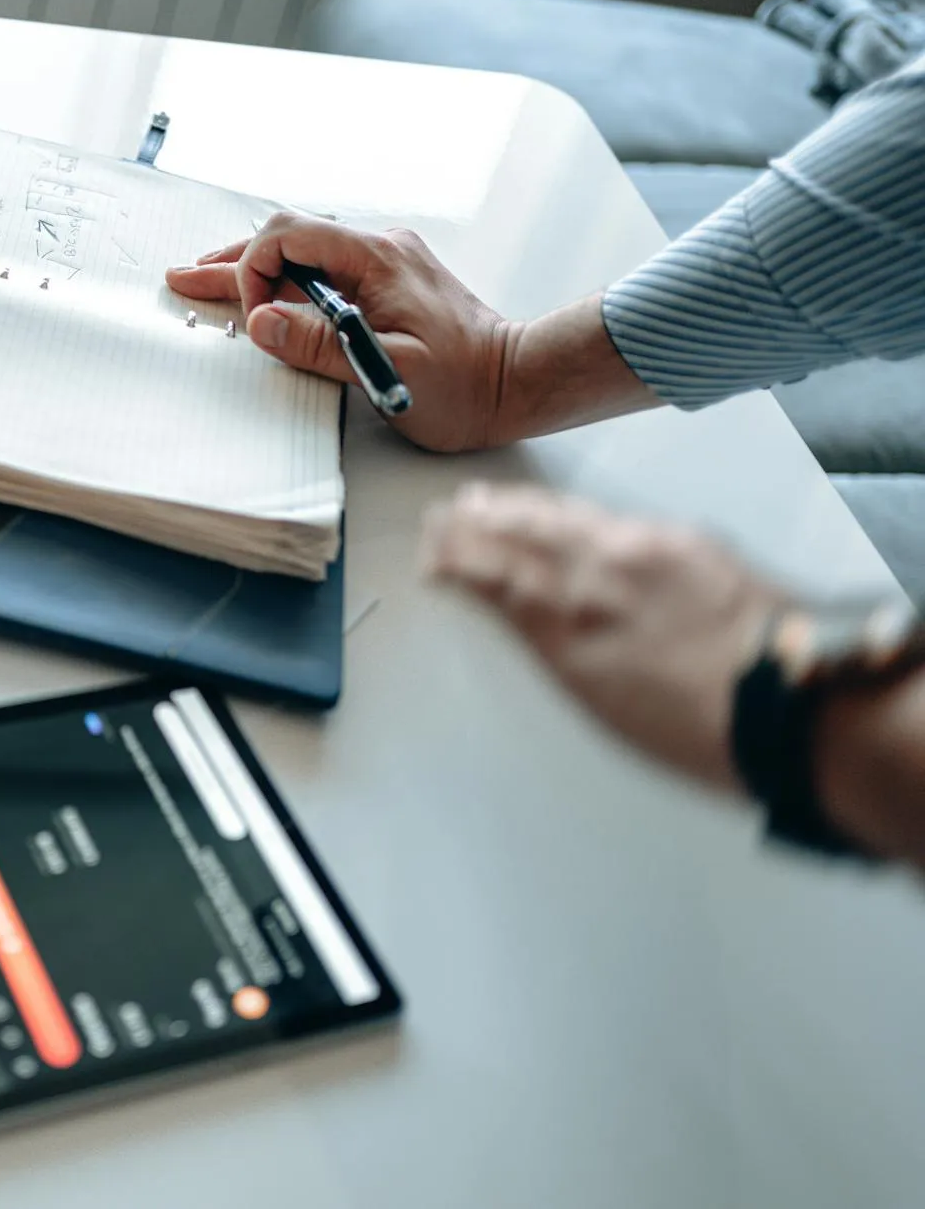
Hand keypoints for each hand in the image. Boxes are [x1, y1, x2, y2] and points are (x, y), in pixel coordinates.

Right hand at [168, 211, 516, 452]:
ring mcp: (384, 263)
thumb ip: (317, 344)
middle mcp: (379, 249)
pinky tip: (266, 296)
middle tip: (185, 278)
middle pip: (289, 239)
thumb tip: (259, 321)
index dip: (254, 273)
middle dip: (234, 263)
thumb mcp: (386, 370)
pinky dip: (286, 281)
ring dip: (255, 270)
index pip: (289, 237)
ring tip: (208, 282)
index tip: (253, 320)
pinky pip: (325, 270)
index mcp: (377, 259)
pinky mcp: (388, 283)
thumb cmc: (464, 384)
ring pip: (304, 253)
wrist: (516, 382)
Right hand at [421, 484, 781, 787]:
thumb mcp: (603, 704)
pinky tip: (562, 508)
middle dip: (476, 524)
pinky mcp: (684, 541)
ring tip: (487, 500)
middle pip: (520, 538)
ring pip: (561, 518)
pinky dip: (569, 508)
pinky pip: (606, 513)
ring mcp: (642, 551)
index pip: (494, 578)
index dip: (457, 561)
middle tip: (446, 516)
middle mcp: (599, 578)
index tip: (433, 555)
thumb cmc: (705, 729)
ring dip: (517, 508)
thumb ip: (559, 649)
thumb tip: (529, 620)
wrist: (796, 702)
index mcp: (570, 628)